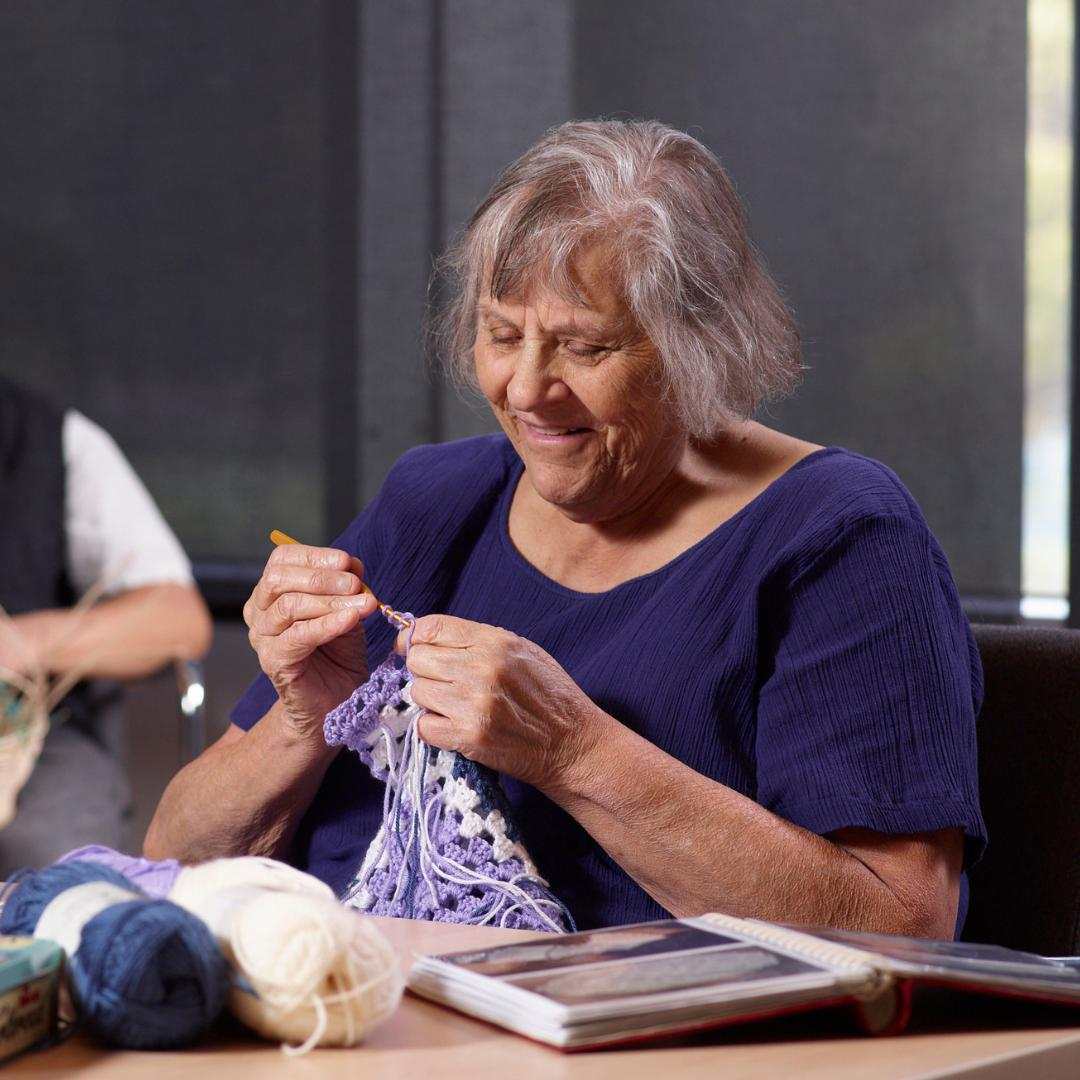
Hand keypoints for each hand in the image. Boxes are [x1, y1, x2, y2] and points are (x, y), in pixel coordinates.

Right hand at [244, 543, 376, 737]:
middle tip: (355, 584)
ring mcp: (262, 638)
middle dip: (321, 577)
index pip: (282, 560)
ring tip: (362, 605)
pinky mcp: (272, 661)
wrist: (335, 701)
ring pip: (288, 606)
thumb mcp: (348, 610)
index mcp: (273, 593)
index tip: (348, 561)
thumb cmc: (337, 654)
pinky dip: (327, 624)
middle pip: (278, 579)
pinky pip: (298, 636)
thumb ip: (348, 587)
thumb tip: (354, 564)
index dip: (315, 556)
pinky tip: (350, 620)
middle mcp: (260, 612)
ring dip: (330, 601)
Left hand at [396, 615, 610, 792]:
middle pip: (418, 659)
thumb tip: (427, 637)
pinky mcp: (468, 737)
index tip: (414, 646)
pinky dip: (434, 727)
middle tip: (441, 681)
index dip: (414, 637)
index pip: (430, 627)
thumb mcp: (523, 651)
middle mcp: (481, 669)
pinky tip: (454, 726)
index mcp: (496, 642)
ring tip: (454, 705)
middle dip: (424, 669)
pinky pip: (424, 726)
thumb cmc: (550, 695)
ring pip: (417, 692)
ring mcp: (473, 704)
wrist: (573, 744)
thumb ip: (478, 641)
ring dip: (430, 700)